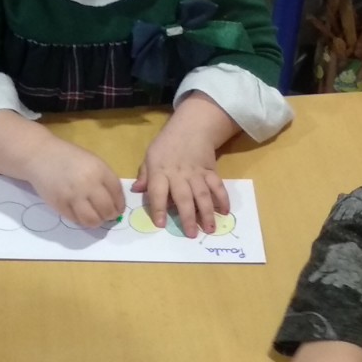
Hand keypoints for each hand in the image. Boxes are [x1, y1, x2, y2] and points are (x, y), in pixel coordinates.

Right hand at [24, 140, 124, 227]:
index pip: (117, 194)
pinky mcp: (60, 204)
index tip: (118, 209)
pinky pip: (76, 220)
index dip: (120, 205)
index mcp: (100, 170)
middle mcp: (89, 183)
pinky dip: (81, 220)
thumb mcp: (92, 161)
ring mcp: (73, 195)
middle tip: (106, 216)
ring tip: (94, 217)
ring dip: (96, 222)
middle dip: (110, 216)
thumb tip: (114, 201)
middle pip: (107, 209)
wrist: (40, 155)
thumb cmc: (68, 157)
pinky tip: (80, 214)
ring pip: (93, 220)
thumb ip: (104, 179)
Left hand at [133, 124, 227, 238]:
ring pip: (202, 194)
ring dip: (207, 212)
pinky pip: (217, 185)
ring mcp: (196, 173)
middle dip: (188, 217)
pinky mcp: (210, 171)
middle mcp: (179, 175)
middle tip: (192, 235)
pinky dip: (222, 198)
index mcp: (160, 172)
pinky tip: (224, 211)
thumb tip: (136, 190)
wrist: (191, 127)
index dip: (158, 208)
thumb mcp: (150, 156)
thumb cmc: (167, 145)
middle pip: (184, 197)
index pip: (158, 192)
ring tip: (210, 229)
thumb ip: (144, 175)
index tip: (161, 224)